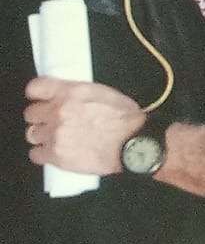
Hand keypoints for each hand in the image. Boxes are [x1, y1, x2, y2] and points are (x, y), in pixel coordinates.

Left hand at [23, 77, 144, 174]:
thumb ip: (79, 93)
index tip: (42, 99)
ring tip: (59, 138)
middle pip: (31, 113)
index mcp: (70, 92)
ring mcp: (55, 134)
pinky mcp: (56, 155)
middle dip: (42, 117)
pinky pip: (35, 154)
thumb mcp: (105, 93)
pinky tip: (57, 151)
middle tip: (55, 122)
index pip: (35, 88)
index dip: (38, 95)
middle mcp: (58, 111)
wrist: (134, 144)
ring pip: (32, 134)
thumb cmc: (126, 120)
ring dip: (44, 135)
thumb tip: (67, 95)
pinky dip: (44, 153)